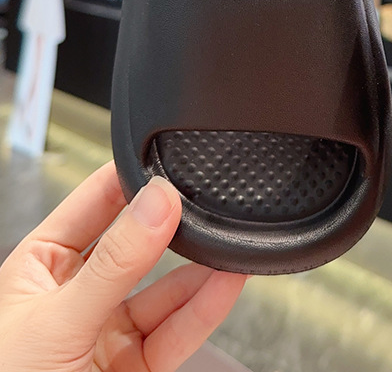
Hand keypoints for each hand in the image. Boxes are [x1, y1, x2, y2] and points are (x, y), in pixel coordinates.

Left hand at [0, 162, 245, 370]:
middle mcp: (77, 293)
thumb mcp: (55, 324)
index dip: (131, 179)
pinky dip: (206, 307)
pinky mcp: (135, 366)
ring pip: (164, 288)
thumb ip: (114, 264)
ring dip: (200, 267)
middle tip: (204, 203)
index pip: (93, 204)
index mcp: (40, 267)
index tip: (169, 162)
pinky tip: (227, 281)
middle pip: (137, 244)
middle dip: (172, 226)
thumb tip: (157, 203)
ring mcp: (108, 331)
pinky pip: (177, 330)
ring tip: (228, 243)